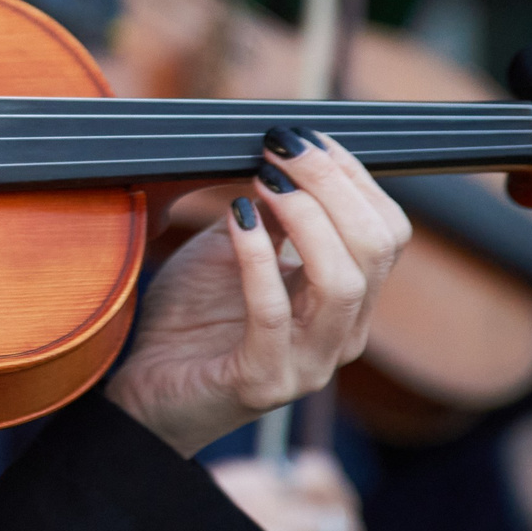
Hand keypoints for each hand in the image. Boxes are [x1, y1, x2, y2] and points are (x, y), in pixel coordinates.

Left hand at [108, 131, 411, 456]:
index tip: (307, 138)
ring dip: (307, 217)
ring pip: (344, 280)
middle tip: (282, 147)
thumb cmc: (191, 320)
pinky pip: (273, 312)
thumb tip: (281, 156)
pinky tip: (237, 218)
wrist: (145, 392)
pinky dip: (259, 257)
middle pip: (376, 247)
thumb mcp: (233, 252)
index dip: (353, 177)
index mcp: (347, 302)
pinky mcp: (262, 380)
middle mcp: (342, 334)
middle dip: (333, 184)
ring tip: (264, 180)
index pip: (386, 231)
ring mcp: (307, 363)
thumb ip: (266, 214)